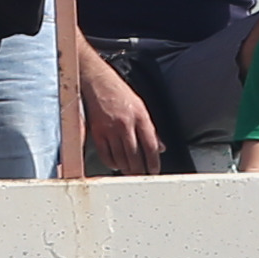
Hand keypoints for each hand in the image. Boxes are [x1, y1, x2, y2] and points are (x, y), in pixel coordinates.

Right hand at [80, 56, 163, 174]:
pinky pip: (106, 155)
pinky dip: (112, 163)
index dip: (153, 162)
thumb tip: (160, 147)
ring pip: (121, 158)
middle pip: (135, 156)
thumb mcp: (140, 107)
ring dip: (126, 168)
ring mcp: (110, 129)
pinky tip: (116, 164)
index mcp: (140, 117)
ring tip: (130, 172)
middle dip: (140, 170)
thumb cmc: (119, 93)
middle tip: (142, 176)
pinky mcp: (97, 132)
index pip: (150, 146)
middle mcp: (126, 124)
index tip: (154, 171)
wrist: (97, 81)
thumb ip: (150, 128)